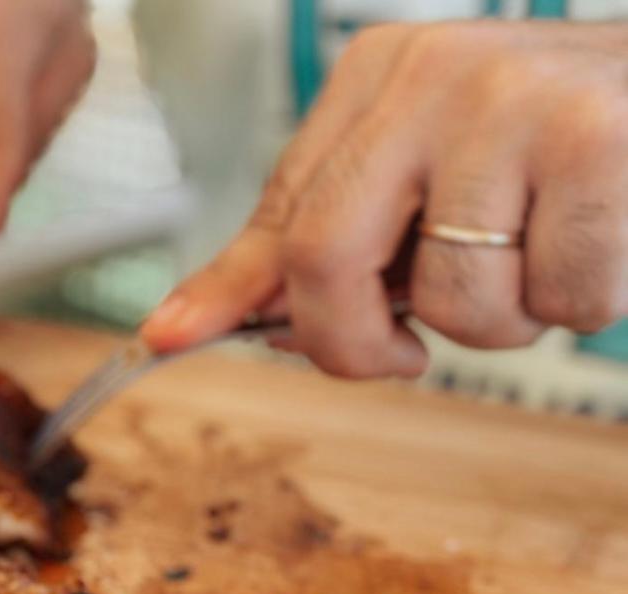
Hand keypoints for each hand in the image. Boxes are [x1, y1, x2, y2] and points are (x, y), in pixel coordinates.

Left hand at [140, 20, 627, 377]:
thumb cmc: (562, 150)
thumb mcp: (435, 178)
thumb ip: (339, 241)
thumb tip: (213, 323)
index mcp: (381, 77)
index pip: (280, 209)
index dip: (233, 290)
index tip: (170, 336)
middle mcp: (433, 76)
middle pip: (325, 255)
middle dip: (354, 342)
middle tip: (402, 356)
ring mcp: (513, 103)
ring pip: (451, 299)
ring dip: (501, 322)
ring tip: (544, 255)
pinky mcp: (596, 144)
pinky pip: (553, 299)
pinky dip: (582, 303)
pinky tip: (603, 241)